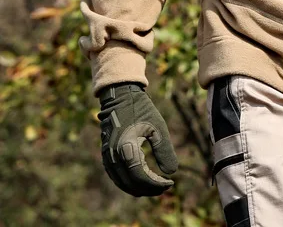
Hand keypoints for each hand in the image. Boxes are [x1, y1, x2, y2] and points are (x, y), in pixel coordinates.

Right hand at [97, 82, 177, 196]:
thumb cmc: (141, 110)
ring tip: (157, 185)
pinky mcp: (106, 156)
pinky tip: (143, 180)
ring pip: (122, 183)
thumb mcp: (157, 127)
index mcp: (126, 149)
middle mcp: (113, 157)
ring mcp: (107, 158)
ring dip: (139, 187)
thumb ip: (164, 150)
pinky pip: (117, 176)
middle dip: (149, 189)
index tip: (170, 182)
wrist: (119, 97)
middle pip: (131, 184)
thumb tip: (172, 172)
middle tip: (166, 186)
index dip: (156, 184)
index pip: (141, 178)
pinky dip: (130, 182)